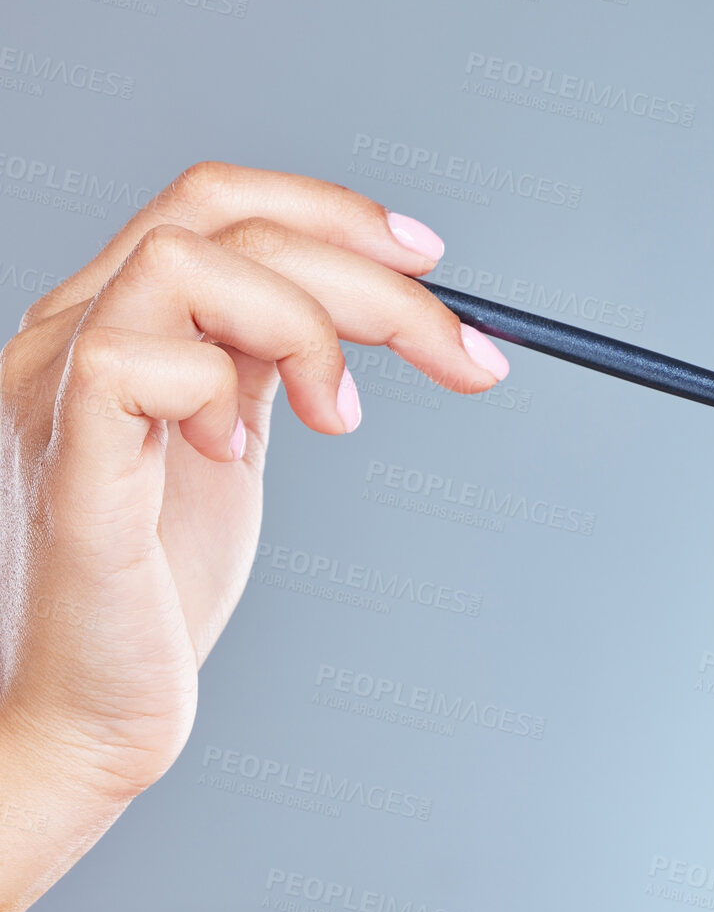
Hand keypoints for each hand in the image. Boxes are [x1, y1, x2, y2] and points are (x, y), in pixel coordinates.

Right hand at [0, 162, 510, 911]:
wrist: (91, 708)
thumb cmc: (157, 587)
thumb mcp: (233, 442)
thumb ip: (272, 365)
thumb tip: (380, 309)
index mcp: (118, 322)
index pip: (216, 203)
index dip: (331, 210)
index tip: (427, 259)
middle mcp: (73, 336)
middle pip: (227, 222)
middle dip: (373, 282)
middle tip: (458, 355)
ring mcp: (56, 394)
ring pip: (184, 263)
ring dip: (303, 326)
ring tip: (335, 417)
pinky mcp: (68, 468)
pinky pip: (132, 363)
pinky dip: (219, 392)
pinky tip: (237, 454)